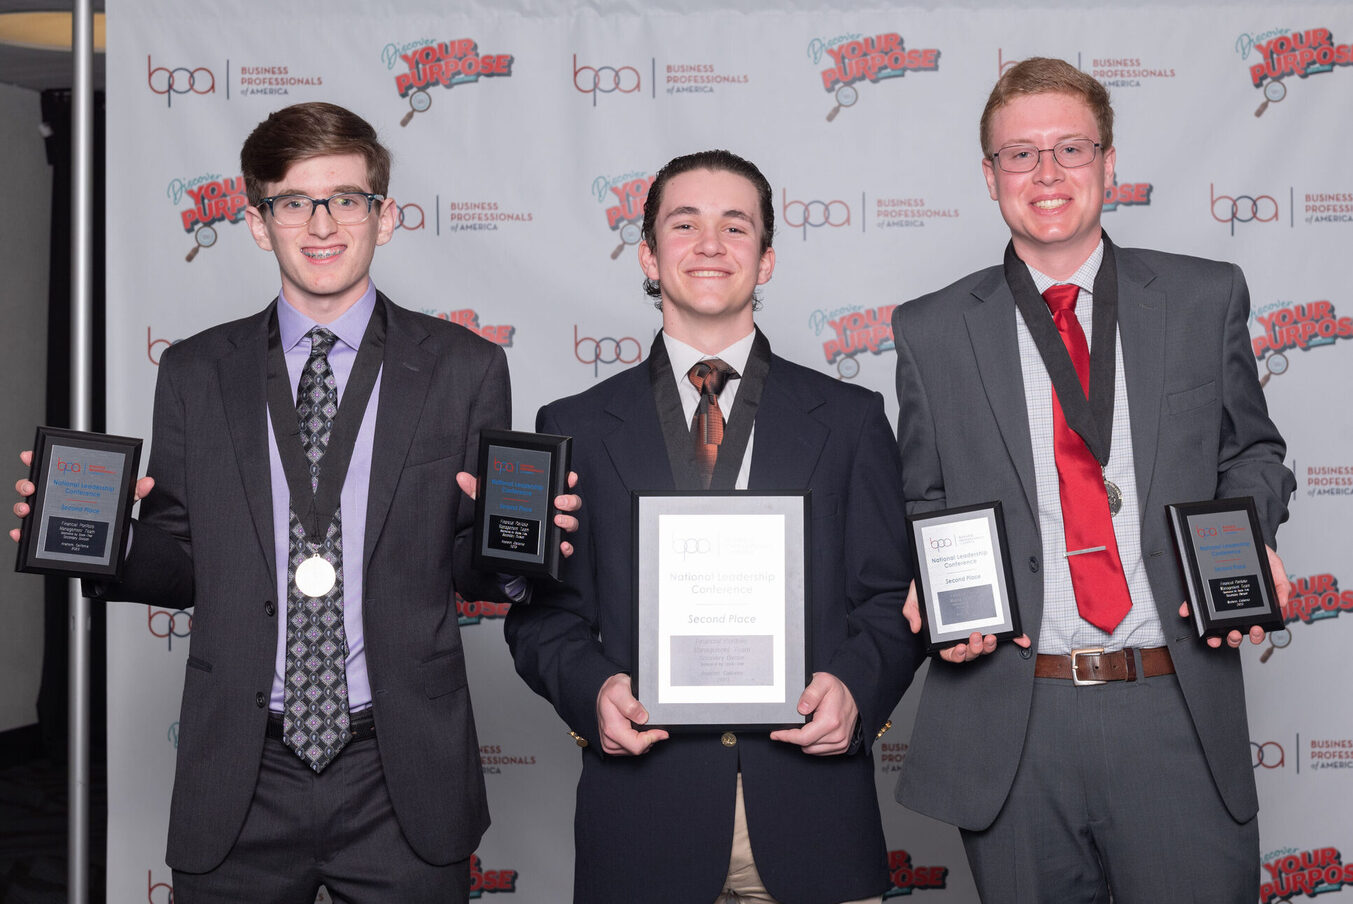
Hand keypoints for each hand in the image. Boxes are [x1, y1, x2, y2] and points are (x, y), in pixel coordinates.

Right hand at [11, 450, 153, 542]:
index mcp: (67, 482)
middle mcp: (52, 496)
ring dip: (22, 507)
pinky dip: (21, 532)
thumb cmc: (108, 511)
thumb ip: (134, 490)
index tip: (30, 455)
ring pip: (26, 507)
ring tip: (28, 509)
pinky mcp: (44, 532)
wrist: (107, 537)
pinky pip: (27, 532)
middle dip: (26, 484)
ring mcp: (46, 514)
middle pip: (31, 486)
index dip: (35, 459)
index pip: (48, 467)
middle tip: (32, 486)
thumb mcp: (121, 499)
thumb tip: (148, 482)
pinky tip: (21, 533)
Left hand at [455, 469, 581, 557]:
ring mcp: (554, 529)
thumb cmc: (504, 517)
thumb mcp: (491, 503)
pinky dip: (566, 547)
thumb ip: (479, 490)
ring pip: (571, 523)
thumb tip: (461, 478)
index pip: (559, 484)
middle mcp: (552, 511)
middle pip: (570, 503)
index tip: (569, 476)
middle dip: (569, 500)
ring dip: (568, 521)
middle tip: (558, 501)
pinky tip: (561, 546)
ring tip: (557, 520)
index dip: (568, 479)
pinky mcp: (552, 547)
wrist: (503, 546)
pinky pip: (565, 547)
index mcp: (542, 497)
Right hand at [595, 673, 667, 755]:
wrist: (606, 692)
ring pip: (637, 750)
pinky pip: (632, 748)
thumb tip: (643, 718)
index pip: (637, 746)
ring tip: (642, 723)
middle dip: (649, 738)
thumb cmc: (612, 690)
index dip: (653, 738)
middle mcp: (609, 740)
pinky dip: (639, 740)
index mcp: (612, 730)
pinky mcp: (613, 746)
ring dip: (644, 739)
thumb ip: (631, 705)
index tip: (662, 732)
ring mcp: (610, 744)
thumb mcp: (620, 690)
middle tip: (651, 723)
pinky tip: (638, 728)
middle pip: (638, 750)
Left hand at [769, 672, 857, 754]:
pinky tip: (814, 731)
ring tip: (807, 724)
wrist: (855, 695)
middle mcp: (837, 735)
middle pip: (806, 745)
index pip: (802, 738)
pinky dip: (814, 743)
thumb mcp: (822, 682)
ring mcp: (841, 742)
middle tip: (792, 724)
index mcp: (830, 721)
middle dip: (794, 737)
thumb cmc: (837, 689)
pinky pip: (820, 751)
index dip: (786, 737)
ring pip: (812, 750)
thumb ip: (810, 694)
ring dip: (805, 741)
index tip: (775, 734)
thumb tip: (800, 709)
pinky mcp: (842, 746)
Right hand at [903, 579, 1030, 662]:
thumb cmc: (929, 587)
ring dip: (989, 646)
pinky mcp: (990, 621)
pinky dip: (1014, 638)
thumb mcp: (916, 596)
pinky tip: (1021, 640)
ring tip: (989, 637)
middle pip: (970, 652)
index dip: (956, 654)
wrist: (941, 570)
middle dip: (974, 649)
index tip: (959, 647)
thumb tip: (916, 626)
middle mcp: (962, 634)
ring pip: (985, 647)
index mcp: (945, 634)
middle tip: (975, 638)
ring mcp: (977, 629)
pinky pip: (1004, 634)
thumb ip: (912, 610)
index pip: (950, 652)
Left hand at [1180, 546, 1287, 648]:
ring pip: (1215, 623)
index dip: (1256, 634)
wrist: (1241, 540)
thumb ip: (1281, 584)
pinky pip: (1195, 603)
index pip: (1255, 624)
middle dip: (1234, 638)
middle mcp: (1236, 606)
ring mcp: (1219, 601)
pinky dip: (1190, 609)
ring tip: (1215, 635)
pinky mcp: (1204, 592)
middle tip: (1234, 634)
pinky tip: (1187, 611)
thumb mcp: (1275, 567)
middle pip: (1235, 630)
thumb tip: (1282, 603)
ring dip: (1214, 633)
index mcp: (1253, 605)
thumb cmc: (1258, 556)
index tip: (1255, 632)